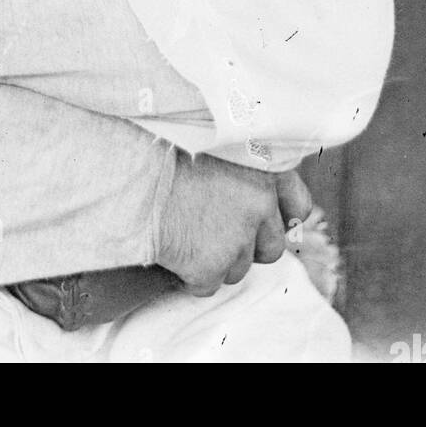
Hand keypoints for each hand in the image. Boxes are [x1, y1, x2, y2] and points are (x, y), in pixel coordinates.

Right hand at [155, 150, 287, 295]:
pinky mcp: (213, 264)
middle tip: (215, 233)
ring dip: (217, 261)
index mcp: (264, 166)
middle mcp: (260, 200)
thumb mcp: (214, 142)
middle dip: (247, 246)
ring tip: (185, 233)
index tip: (262, 222)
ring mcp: (238, 235)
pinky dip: (191, 275)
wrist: (127, 171)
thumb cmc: (164, 149)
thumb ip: (242, 167)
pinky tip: (172, 249)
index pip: (298, 204)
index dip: (280, 217)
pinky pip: (208, 284)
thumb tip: (258, 199)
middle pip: (271, 246)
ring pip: (239, 269)